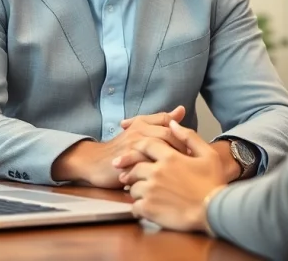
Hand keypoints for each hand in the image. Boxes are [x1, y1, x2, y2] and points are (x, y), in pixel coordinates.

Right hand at [51, 106, 187, 188]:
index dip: (184, 136)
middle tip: (193, 162)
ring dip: (174, 160)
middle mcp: (139, 130)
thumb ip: (160, 121)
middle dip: (183, 148)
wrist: (94, 162)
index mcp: (143, 122)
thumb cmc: (121, 149)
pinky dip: (158, 171)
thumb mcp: (141, 132)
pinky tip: (167, 179)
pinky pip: (147, 164)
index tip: (193, 150)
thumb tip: (181, 110)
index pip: (170, 123)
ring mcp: (133, 145)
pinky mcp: (127, 160)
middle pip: (169, 135)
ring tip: (183, 171)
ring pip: (160, 148)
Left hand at [122, 120, 227, 232]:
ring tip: (142, 194)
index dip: (139, 147)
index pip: (146, 145)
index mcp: (169, 157)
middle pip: (134, 166)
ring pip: (133, 187)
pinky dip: (138, 206)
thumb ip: (189, 136)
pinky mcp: (149, 209)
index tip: (136, 152)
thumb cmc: (213, 183)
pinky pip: (134, 206)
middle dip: (132, 170)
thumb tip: (173, 123)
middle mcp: (157, 172)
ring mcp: (151, 190)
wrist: (214, 211)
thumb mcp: (208, 154)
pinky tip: (145, 208)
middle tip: (130, 176)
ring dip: (135, 189)